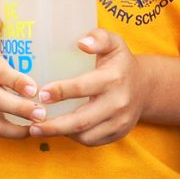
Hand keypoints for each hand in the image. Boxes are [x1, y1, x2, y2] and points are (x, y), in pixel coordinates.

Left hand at [28, 28, 146, 145]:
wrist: (146, 87)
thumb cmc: (121, 63)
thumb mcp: (114, 43)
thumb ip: (98, 38)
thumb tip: (81, 43)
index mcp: (113, 79)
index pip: (82, 88)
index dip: (60, 92)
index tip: (41, 95)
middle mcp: (118, 102)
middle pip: (81, 120)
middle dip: (54, 125)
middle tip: (32, 125)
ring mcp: (120, 121)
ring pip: (85, 135)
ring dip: (61, 134)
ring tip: (40, 129)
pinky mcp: (119, 133)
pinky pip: (92, 140)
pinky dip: (74, 137)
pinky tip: (61, 130)